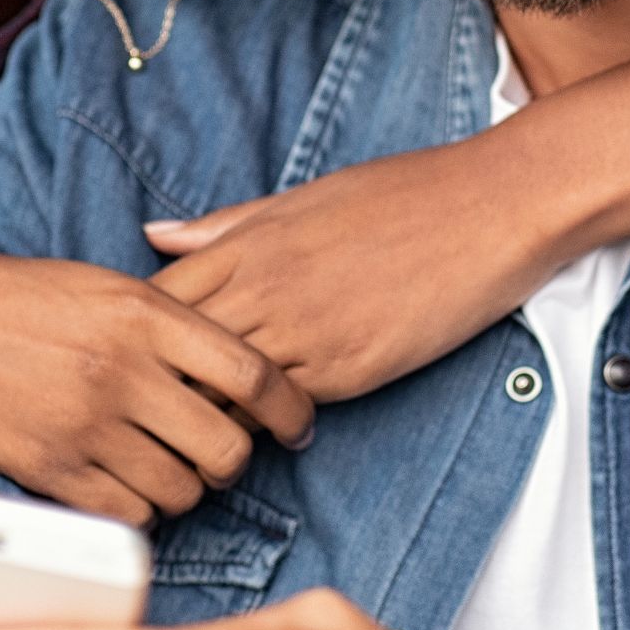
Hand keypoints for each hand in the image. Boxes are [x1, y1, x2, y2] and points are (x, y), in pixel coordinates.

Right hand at [0, 250, 314, 523]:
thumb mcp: (89, 285)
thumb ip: (159, 321)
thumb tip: (227, 366)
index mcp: (142, 310)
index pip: (254, 371)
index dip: (290, 408)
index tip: (296, 426)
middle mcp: (122, 366)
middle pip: (228, 445)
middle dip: (229, 459)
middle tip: (208, 453)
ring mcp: (84, 422)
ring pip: (182, 490)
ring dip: (180, 489)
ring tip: (154, 467)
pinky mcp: (47, 468)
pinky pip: (126, 516)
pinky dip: (133, 510)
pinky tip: (115, 486)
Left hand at [147, 129, 568, 403]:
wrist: (491, 207)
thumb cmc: (401, 195)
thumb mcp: (302, 199)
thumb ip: (225, 226)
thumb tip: (154, 235)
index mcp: (247, 243)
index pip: (156, 302)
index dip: (139, 337)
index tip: (139, 357)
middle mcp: (264, 288)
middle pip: (176, 355)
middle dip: (158, 386)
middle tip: (152, 413)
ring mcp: (304, 331)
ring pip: (221, 392)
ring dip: (207, 415)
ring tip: (199, 434)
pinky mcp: (348, 369)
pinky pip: (282, 409)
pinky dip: (264, 425)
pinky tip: (265, 430)